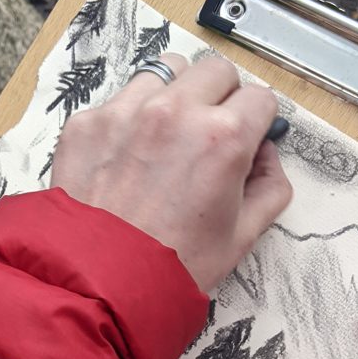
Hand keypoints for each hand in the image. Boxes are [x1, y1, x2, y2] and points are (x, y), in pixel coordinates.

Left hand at [50, 54, 292, 291]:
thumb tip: (266, 154)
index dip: (256, 121)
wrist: (100, 287)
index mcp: (223, 137)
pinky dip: (128, 118)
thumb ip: (269, 186)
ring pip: (166, 72)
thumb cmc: (172, 268)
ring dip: (174, 96)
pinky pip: (119, 99)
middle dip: (220, 98)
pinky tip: (126, 157)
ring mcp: (126, 112)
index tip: (246, 137)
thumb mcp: (242, 236)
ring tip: (164, 138)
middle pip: (216, 71)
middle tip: (208, 134)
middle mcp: (176, 112)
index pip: (259, 97)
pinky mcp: (87, 123)